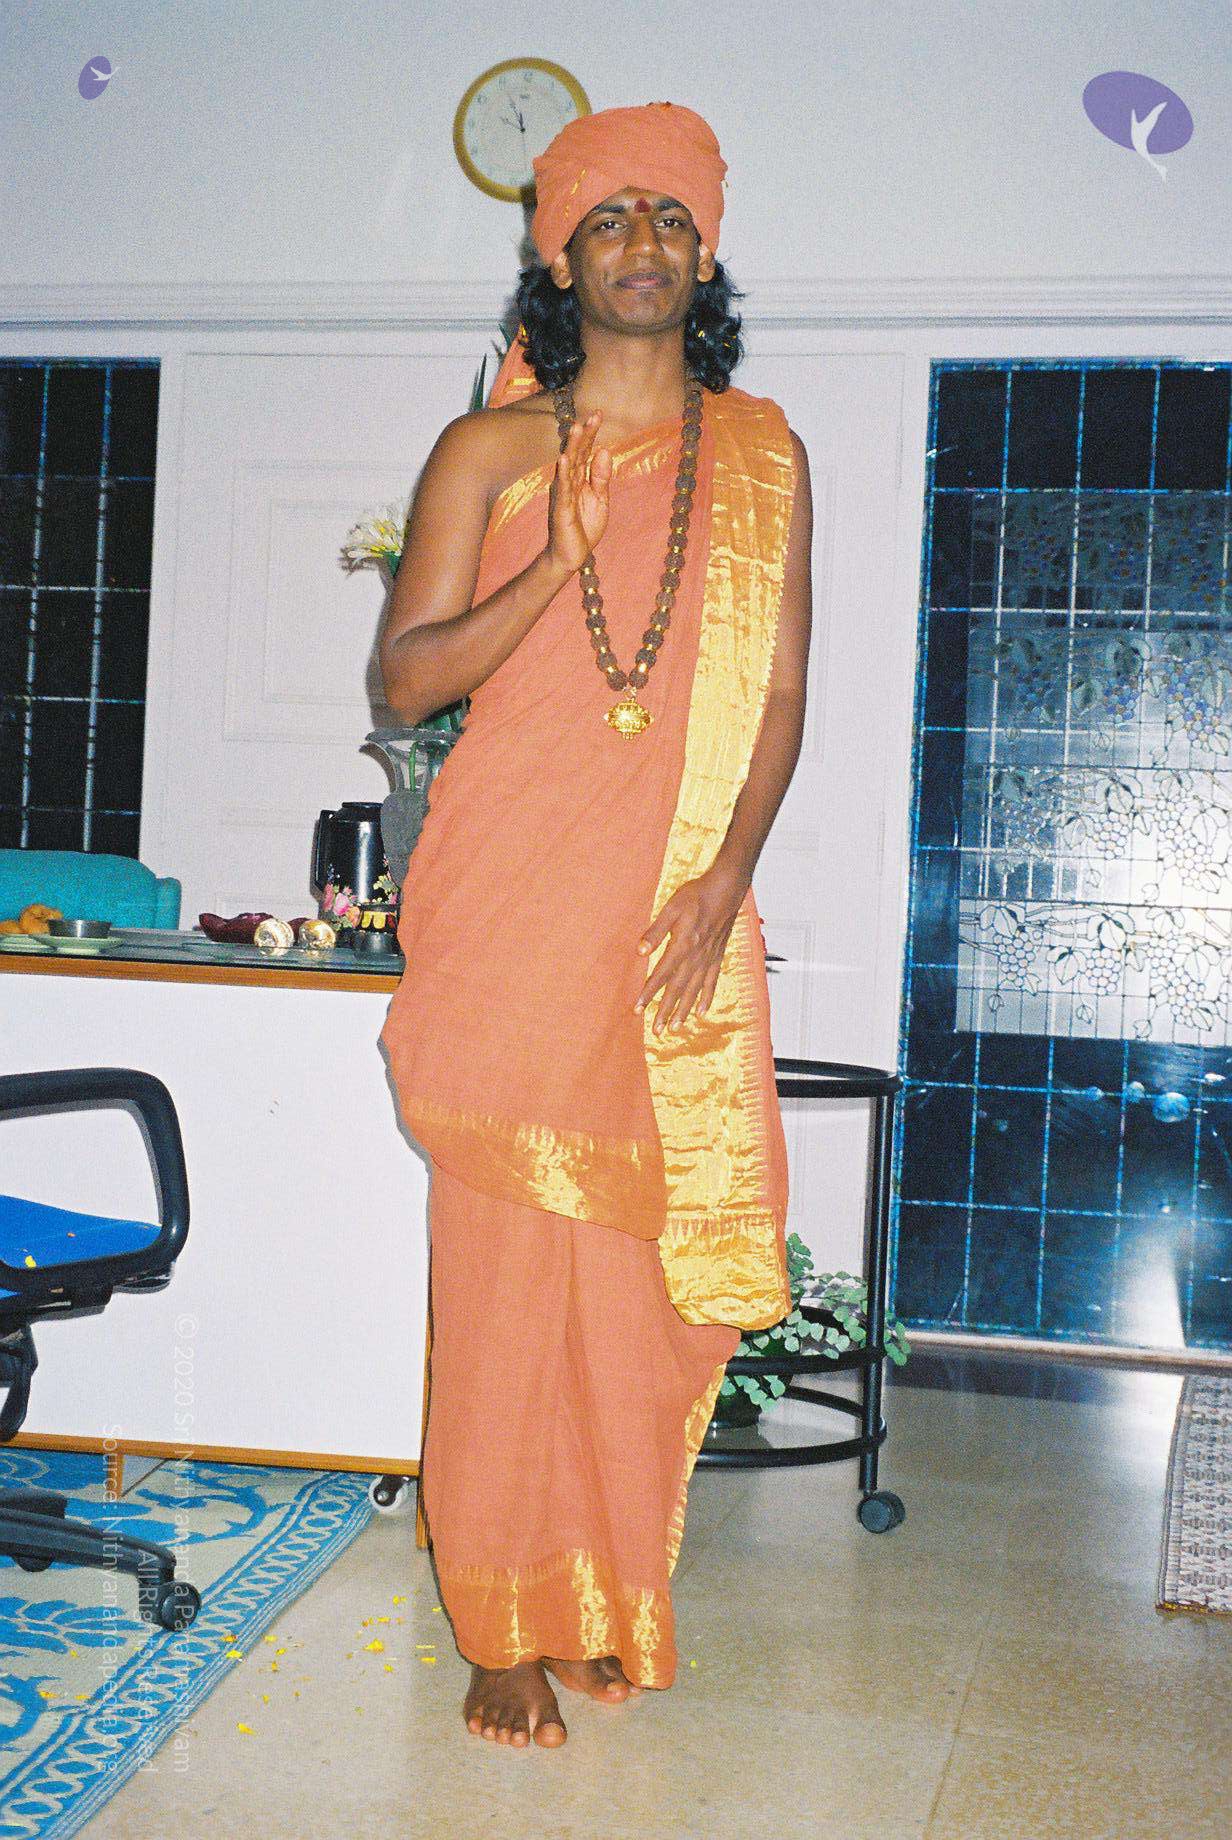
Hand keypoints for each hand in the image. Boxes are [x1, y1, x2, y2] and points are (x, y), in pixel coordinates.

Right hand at [545, 410, 610, 574]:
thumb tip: (604, 451)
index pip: (585, 452)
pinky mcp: (561, 509)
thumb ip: (601, 477)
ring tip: (576, 428)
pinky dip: (562, 473)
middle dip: (584, 435)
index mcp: (579, 479)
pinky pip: (562, 489)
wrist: (572, 554)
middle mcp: (568, 482)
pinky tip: (563, 459)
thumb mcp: (600, 499)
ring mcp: (563, 494)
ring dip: (572, 447)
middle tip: (592, 415)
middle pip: (576, 454)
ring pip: (568, 466)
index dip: (591, 434)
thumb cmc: (584, 527)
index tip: (598, 414)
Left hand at [634, 864, 748, 1034]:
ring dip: (684, 1011)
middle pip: (677, 990)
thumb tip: (640, 951)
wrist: (726, 890)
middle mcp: (695, 957)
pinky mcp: (717, 956)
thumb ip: (656, 931)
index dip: (649, 994)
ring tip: (674, 1027)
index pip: (661, 975)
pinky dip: (706, 998)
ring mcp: (708, 959)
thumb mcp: (671, 908)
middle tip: (656, 1031)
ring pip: (694, 991)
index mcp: (682, 945)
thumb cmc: (696, 895)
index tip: (638, 1009)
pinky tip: (702, 1012)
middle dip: (665, 1011)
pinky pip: (711, 982)